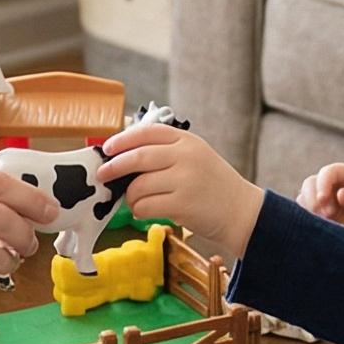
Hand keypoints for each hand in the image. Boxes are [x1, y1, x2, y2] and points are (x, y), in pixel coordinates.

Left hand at [96, 123, 266, 258]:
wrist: (240, 211)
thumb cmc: (212, 184)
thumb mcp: (195, 156)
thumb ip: (166, 151)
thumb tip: (123, 155)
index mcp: (187, 140)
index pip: (147, 132)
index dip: (122, 139)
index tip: (107, 148)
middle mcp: (186, 156)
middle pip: (138, 157)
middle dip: (114, 166)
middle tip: (102, 174)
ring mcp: (185, 180)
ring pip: (138, 186)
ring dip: (130, 196)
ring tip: (135, 201)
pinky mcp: (182, 204)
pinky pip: (145, 206)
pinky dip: (139, 210)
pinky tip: (145, 211)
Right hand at [296, 162, 343, 246]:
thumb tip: (340, 195)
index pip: (328, 172)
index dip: (323, 184)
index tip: (323, 200)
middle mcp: (330, 183)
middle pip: (310, 183)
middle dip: (314, 199)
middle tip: (327, 216)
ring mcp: (322, 197)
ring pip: (304, 198)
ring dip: (310, 210)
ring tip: (326, 222)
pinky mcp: (316, 211)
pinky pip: (304, 212)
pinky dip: (308, 218)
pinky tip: (319, 225)